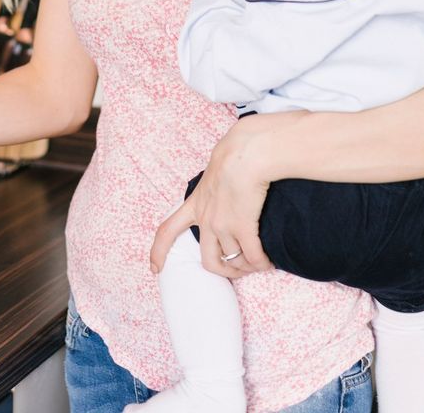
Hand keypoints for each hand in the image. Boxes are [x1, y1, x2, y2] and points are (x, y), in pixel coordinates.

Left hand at [150, 114, 276, 279]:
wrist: (245, 153)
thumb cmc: (235, 156)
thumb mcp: (214, 175)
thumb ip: (216, 190)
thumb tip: (230, 195)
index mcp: (195, 205)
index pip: (167, 232)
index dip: (159, 253)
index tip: (155, 269)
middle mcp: (205, 219)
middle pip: (208, 260)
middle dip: (225, 271)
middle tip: (239, 270)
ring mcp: (223, 225)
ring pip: (234, 260)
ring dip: (247, 266)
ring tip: (258, 263)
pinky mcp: (242, 226)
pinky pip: (253, 257)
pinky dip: (261, 263)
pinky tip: (268, 262)